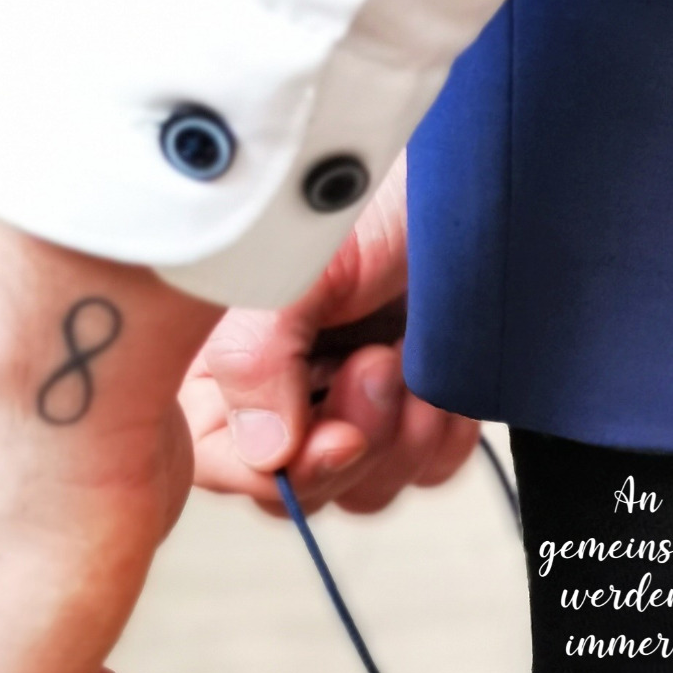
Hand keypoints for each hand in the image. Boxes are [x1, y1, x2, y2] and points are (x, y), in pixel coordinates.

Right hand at [179, 156, 478, 515]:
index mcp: (219, 371)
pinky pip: (430, 469)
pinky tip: (440, 373)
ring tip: (408, 354)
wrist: (452, 181)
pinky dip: (445, 431)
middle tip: (379, 362)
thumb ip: (257, 361)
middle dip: (357, 439)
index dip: (285, 470)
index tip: (339, 435)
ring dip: (404, 434)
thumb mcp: (291, 267)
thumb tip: (266, 453)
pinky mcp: (413, 414)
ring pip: (370, 488)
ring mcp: (347, 411)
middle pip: (305, 491)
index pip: (230, 468)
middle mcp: (278, 400)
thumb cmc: (361, 199)